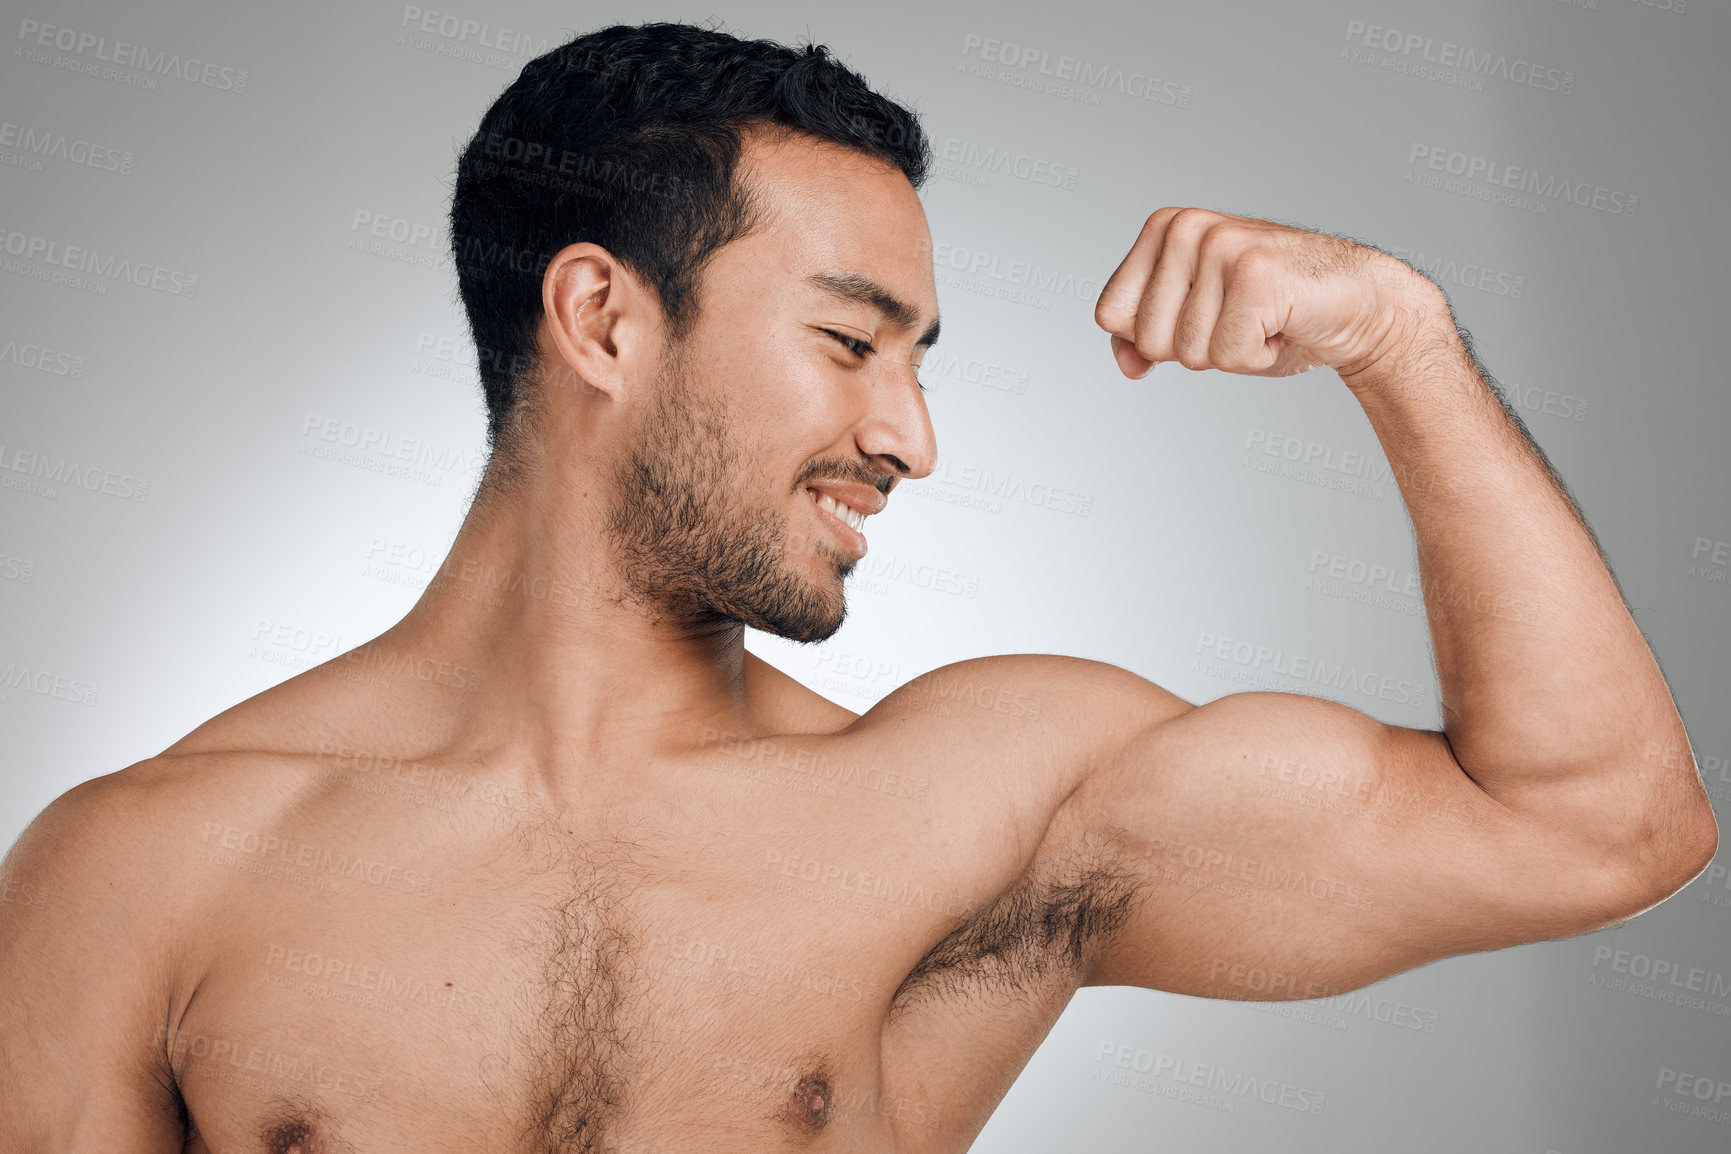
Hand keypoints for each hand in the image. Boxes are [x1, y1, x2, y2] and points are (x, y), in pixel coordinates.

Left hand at [1094, 207, 1440, 380]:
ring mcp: (1220, 246)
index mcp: (1163, 228)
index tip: (1205, 316)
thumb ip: (1146, 337)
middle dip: (1197, 349)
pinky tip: (1283, 323)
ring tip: (1265, 319)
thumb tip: (1126, 363)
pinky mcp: (1253, 274)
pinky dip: (1260, 356)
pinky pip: (1227, 356)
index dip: (1155, 338)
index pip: (1110, 316)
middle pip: (1147, 339)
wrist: (1360, 304)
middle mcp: (1186, 227)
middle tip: (1243, 319)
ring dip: (1232, 353)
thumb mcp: (1197, 326)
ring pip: (1188, 351)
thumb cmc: (1278, 314)